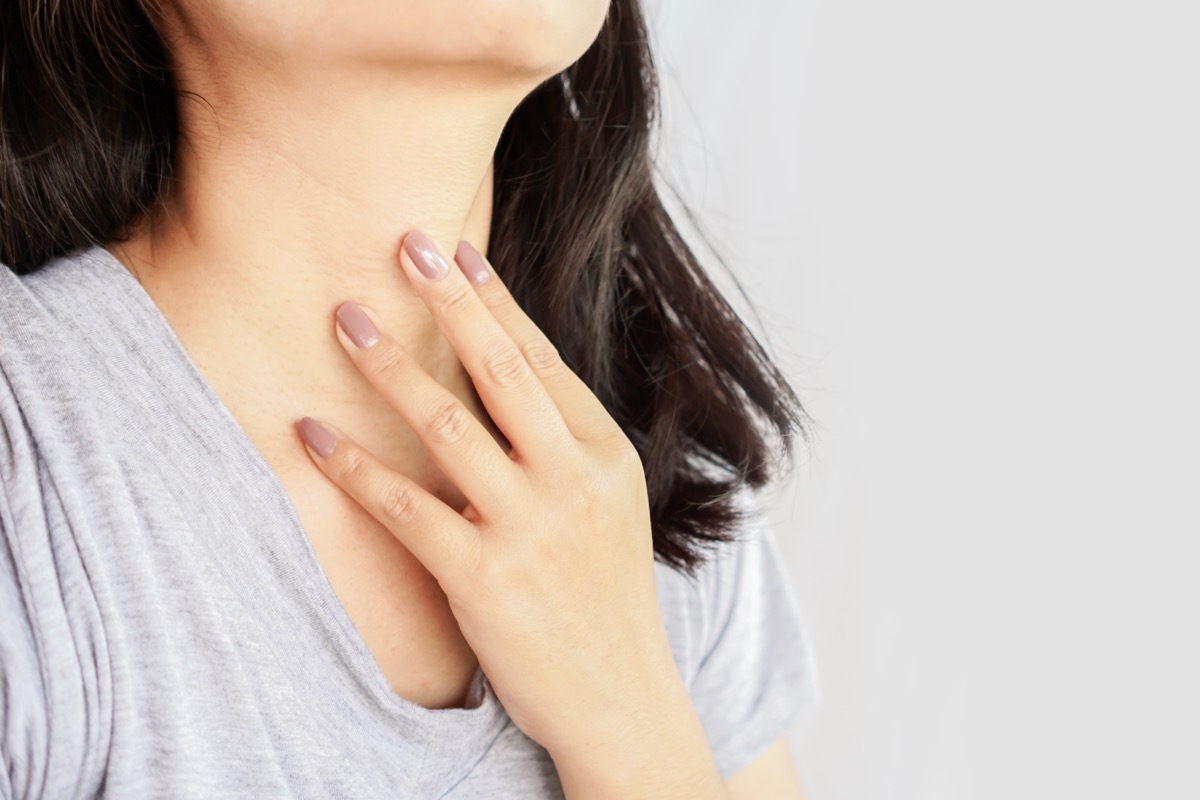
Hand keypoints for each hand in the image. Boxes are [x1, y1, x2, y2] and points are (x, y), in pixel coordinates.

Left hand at [294, 230, 725, 795]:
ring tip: (346, 319)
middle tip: (403, 243)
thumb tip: (503, 382)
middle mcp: (572, 479)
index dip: (495, 301)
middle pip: (501, 370)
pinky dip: (354, 466)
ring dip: (390, 366)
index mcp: (606, 454)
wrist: (620, 695)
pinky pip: (405, 507)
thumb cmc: (604, 596)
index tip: (457, 253)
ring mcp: (529, 528)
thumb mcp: (607, 507)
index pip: (542, 361)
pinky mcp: (482, 578)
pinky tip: (314, 434)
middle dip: (449, 300)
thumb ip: (562, 446)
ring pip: (448, 425)